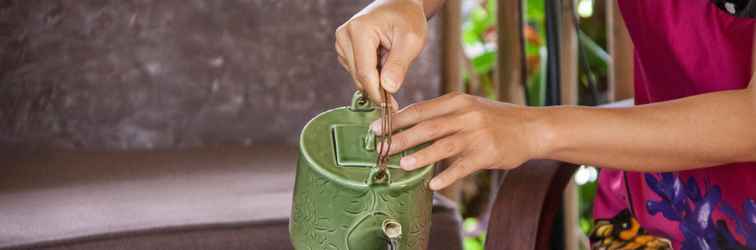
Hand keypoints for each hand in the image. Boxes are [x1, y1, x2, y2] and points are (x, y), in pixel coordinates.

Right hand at [335, 0, 427, 105]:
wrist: (400, 5)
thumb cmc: (407, 18)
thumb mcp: (411, 40)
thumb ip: (399, 64)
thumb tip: (388, 88)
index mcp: (359, 31)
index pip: (365, 73)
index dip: (378, 94)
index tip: (391, 108)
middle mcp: (344, 35)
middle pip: (359, 76)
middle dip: (377, 89)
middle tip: (396, 96)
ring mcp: (341, 41)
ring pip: (356, 76)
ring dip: (375, 79)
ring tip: (392, 64)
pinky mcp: (344, 48)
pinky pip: (356, 71)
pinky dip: (371, 73)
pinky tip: (382, 61)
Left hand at [371, 92, 549, 190]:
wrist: (533, 128)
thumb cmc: (497, 119)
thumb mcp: (470, 106)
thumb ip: (444, 113)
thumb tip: (410, 123)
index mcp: (458, 101)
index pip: (421, 108)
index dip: (397, 119)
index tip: (376, 127)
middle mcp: (466, 115)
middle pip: (427, 126)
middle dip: (401, 137)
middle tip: (381, 147)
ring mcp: (477, 134)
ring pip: (443, 145)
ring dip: (420, 156)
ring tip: (402, 165)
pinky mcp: (487, 153)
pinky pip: (462, 167)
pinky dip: (447, 176)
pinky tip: (433, 185)